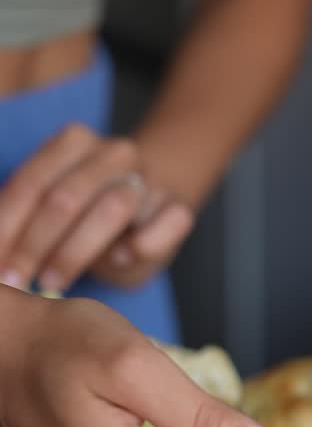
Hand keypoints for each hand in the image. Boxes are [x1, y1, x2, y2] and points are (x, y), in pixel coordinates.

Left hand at [0, 123, 194, 292]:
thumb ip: (23, 222)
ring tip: (53, 283)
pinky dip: (145, 241)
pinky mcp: (179, 206)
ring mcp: (151, 179)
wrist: (152, 208)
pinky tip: (120, 259)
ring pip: (114, 207)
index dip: (7, 226)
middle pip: (68, 196)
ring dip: (76, 250)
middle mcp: (115, 153)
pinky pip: (170, 220)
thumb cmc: (89, 218)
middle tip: (15, 282)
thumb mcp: (51, 211)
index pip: (33, 182)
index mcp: (75, 143)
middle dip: (34, 245)